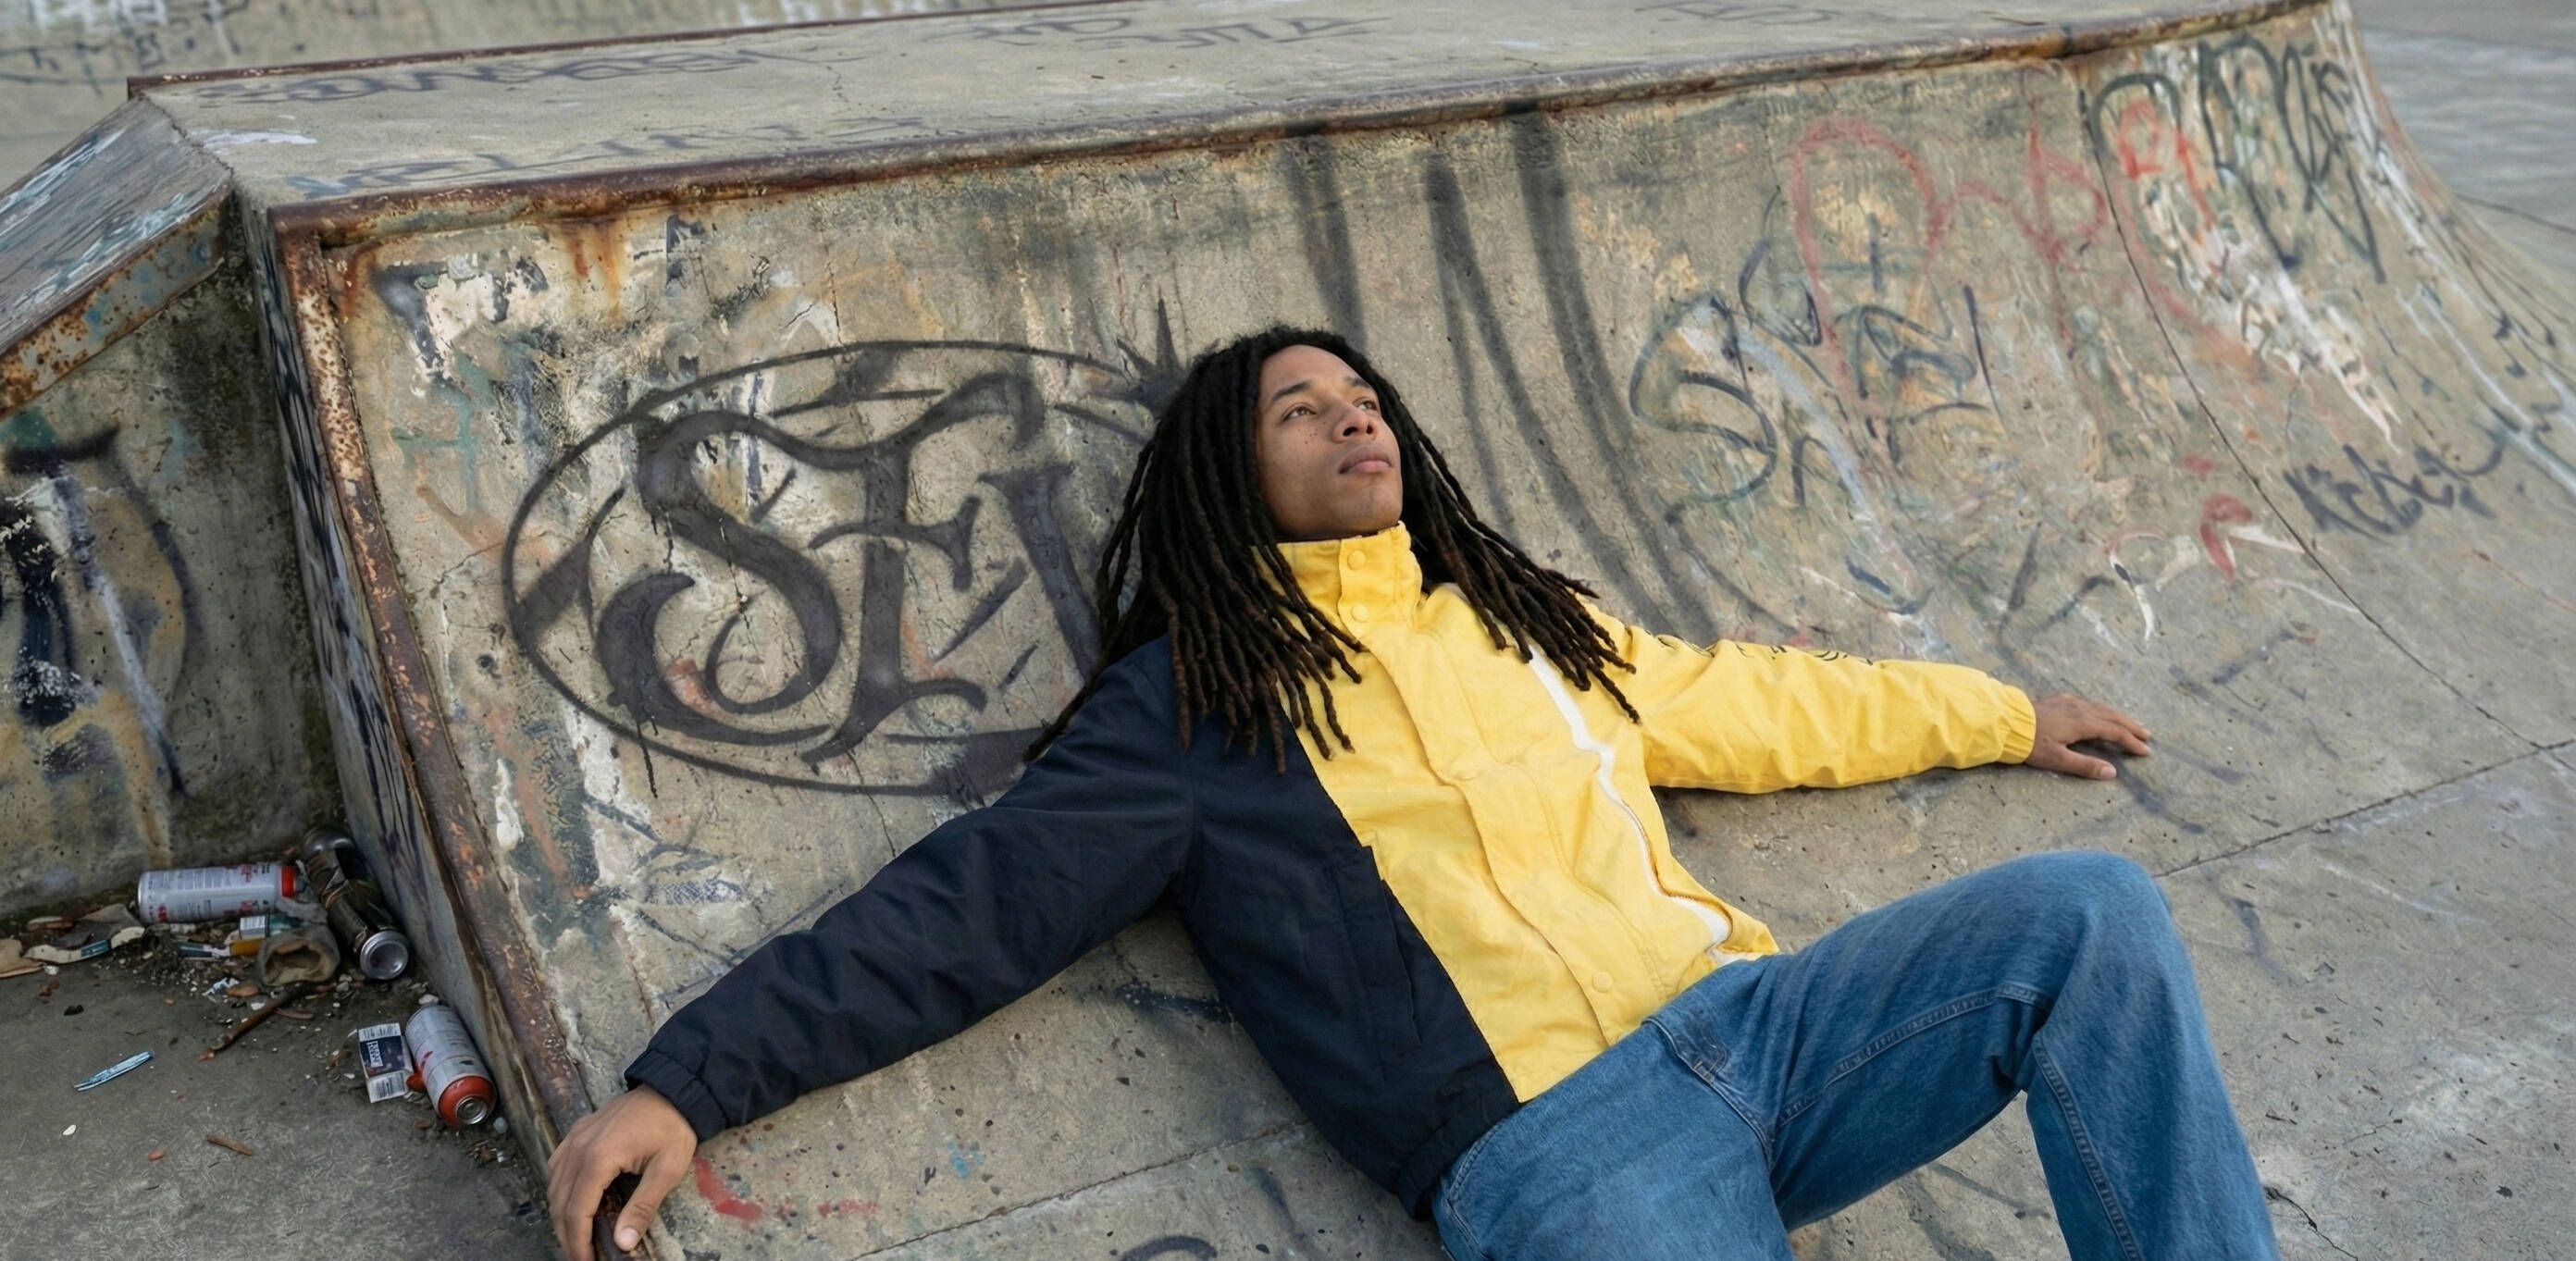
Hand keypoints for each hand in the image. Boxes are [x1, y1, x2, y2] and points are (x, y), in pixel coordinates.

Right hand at [548, 1086, 699, 1260]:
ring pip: (553, 1185)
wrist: (673, 1089)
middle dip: (567, 1234)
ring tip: (577, 1236)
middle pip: (559, 1202)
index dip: (578, 1242)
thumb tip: (623, 1243)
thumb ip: (642, 1208)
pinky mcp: (577, 1133)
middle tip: (582, 1255)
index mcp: (598, 1158)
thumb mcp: (666, 1171)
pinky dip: (559, 1190)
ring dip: (561, 1214)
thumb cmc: (673, 1128)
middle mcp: (577, 1148)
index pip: (576, 1211)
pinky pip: (556, 1167)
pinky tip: (572, 1203)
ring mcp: (574, 1138)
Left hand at [2024, 693, 2151, 779]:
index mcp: (2083, 723)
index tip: (2146, 751)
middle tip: (2147, 736)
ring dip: (2118, 716)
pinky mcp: (2058, 700)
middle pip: (2113, 717)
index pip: (2115, 732)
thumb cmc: (2029, 743)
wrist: (2005, 722)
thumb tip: (2112, 773)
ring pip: (2101, 707)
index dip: (2131, 742)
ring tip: (2130, 724)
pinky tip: (2099, 711)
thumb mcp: (2057, 759)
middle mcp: (2080, 709)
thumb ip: (2085, 766)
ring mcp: (2069, 702)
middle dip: (2131, 727)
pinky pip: (2088, 702)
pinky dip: (2101, 709)